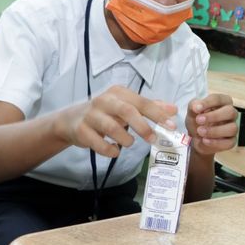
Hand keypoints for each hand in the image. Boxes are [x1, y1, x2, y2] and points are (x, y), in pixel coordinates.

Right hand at [57, 85, 176, 157]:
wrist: (71, 120)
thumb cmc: (106, 113)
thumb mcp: (127, 106)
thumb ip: (150, 107)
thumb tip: (173, 109)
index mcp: (119, 93)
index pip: (142, 102)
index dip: (158, 114)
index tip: (171, 126)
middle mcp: (104, 101)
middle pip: (127, 111)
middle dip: (143, 127)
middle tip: (153, 139)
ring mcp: (91, 115)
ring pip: (112, 128)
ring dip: (126, 139)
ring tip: (130, 143)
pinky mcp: (81, 130)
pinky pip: (99, 143)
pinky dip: (110, 150)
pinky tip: (115, 150)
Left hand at [186, 93, 237, 155]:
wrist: (196, 139)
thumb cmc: (197, 122)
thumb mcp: (192, 112)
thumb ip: (193, 106)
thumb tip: (196, 106)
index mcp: (223, 102)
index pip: (220, 99)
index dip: (208, 103)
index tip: (196, 108)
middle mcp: (231, 114)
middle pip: (230, 112)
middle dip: (214, 116)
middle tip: (199, 120)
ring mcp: (233, 128)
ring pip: (232, 128)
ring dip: (214, 131)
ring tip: (200, 132)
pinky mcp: (231, 141)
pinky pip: (229, 142)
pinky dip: (216, 142)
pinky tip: (205, 140)